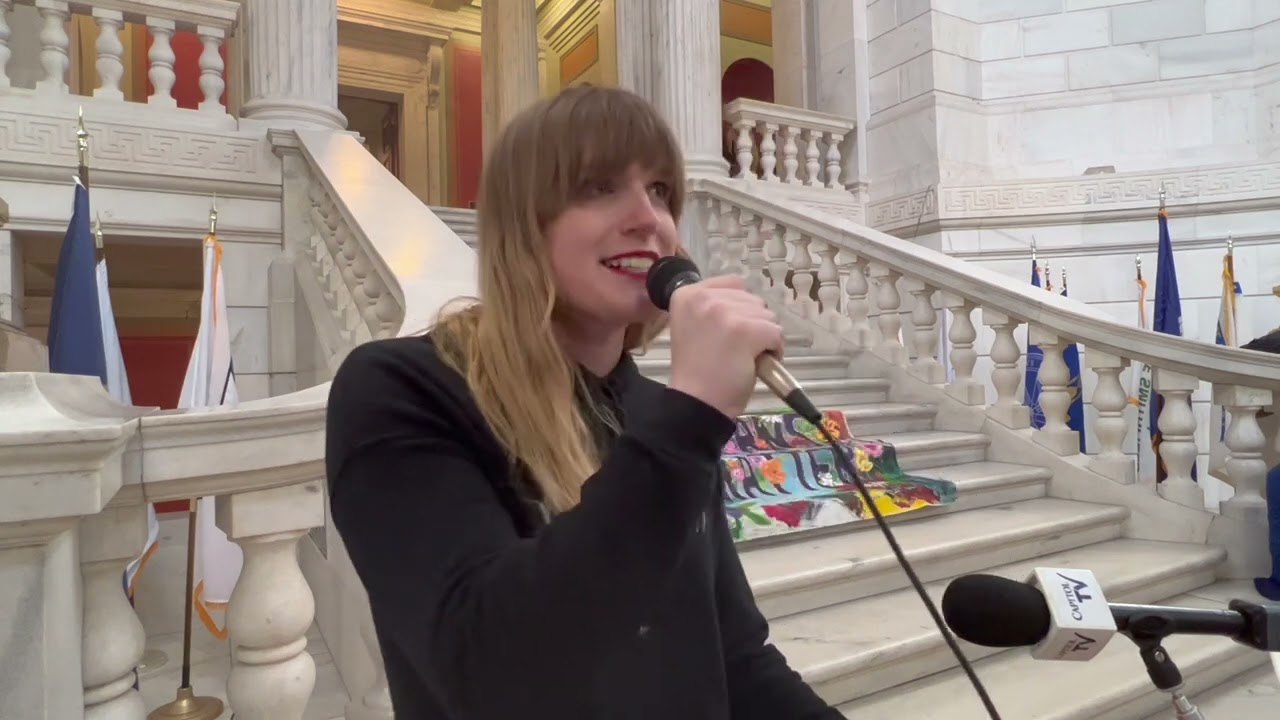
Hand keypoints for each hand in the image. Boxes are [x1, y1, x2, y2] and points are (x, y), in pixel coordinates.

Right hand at [665, 274, 783, 419]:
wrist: (695, 403)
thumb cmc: (697, 371)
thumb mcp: (695, 327)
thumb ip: (714, 308)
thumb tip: (751, 304)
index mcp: (687, 294)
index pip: (733, 283)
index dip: (738, 309)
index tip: (727, 333)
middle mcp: (703, 297)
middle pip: (752, 299)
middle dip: (752, 323)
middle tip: (735, 349)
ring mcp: (724, 312)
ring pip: (767, 315)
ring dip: (764, 337)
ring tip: (744, 358)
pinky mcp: (744, 330)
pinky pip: (776, 332)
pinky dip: (775, 350)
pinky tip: (756, 363)